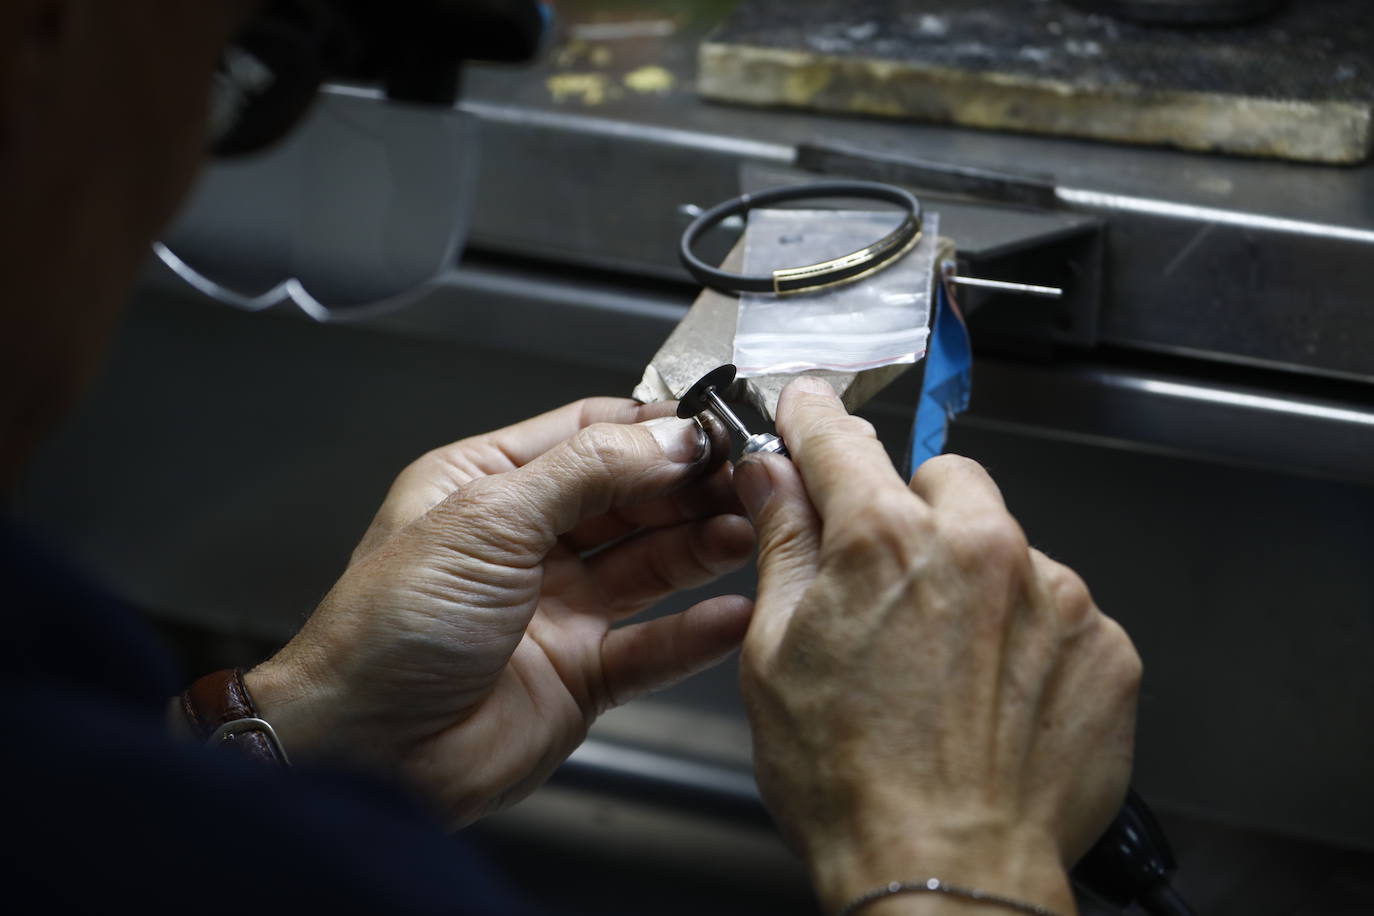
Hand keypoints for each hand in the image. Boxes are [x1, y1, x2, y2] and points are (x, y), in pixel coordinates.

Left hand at [246, 399, 754, 826]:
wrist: (364, 754)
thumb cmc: (386, 632)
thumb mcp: (487, 519)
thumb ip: (587, 472)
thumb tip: (669, 436)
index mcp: (485, 486)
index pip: (588, 435)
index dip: (654, 428)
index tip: (714, 426)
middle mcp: (524, 542)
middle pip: (628, 497)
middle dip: (688, 485)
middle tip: (747, 478)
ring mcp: (555, 609)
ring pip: (648, 565)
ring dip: (700, 546)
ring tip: (750, 530)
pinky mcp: (579, 675)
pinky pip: (651, 646)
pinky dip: (694, 633)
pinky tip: (730, 613)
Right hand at [734, 377, 1140, 914]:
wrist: (947, 874)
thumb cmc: (851, 782)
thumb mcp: (777, 655)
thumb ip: (783, 544)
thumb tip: (770, 476)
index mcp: (885, 540)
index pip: (840, 440)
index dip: (813, 419)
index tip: (809, 408)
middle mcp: (981, 548)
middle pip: (944, 481)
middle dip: (912, 512)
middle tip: (885, 581)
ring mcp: (1056, 595)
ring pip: (1007, 545)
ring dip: (975, 579)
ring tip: (944, 665)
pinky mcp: (1106, 646)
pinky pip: (1059, 608)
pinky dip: (1028, 635)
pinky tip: (994, 694)